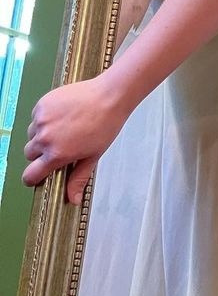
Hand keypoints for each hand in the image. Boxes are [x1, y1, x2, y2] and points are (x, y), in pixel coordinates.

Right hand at [23, 75, 126, 203]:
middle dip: (40, 154)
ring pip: (32, 134)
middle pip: (29, 154)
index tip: (37, 176)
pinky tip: (62, 115)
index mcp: (56, 154)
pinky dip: (44, 118)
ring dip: (41, 135)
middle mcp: (45, 138)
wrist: (110, 96)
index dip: (33, 178)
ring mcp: (41, 120)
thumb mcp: (93, 155)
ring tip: (63, 129)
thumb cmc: (106, 124)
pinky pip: (36, 116)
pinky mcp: (42, 104)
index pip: (30, 175)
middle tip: (58, 147)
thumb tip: (72, 199)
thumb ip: (78, 178)